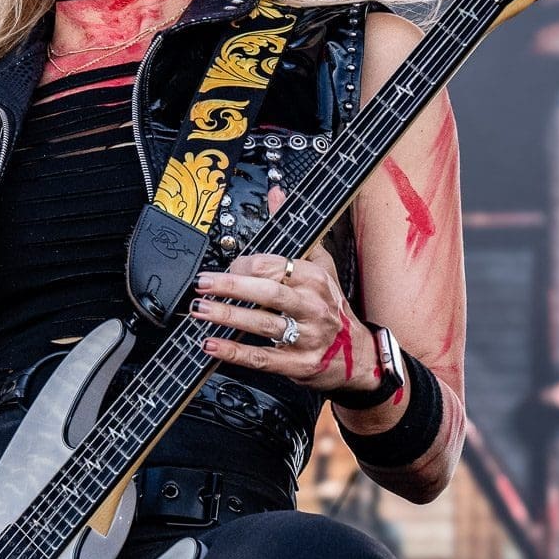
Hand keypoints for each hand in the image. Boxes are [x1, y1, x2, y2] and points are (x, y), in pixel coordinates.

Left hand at [188, 186, 380, 397]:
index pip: (273, 266)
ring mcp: (305, 337)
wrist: (358, 355)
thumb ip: (295, 231)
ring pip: (262, 324)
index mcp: (314, 278)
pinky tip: (211, 344)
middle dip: (231, 287)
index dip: (243, 266)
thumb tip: (276, 194)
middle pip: (267, 293)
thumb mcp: (321, 264)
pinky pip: (261, 357)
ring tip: (200, 309)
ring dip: (228, 316)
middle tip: (203, 283)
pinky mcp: (298, 364)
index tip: (226, 268)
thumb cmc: (331, 306)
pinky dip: (234, 352)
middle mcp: (311, 306)